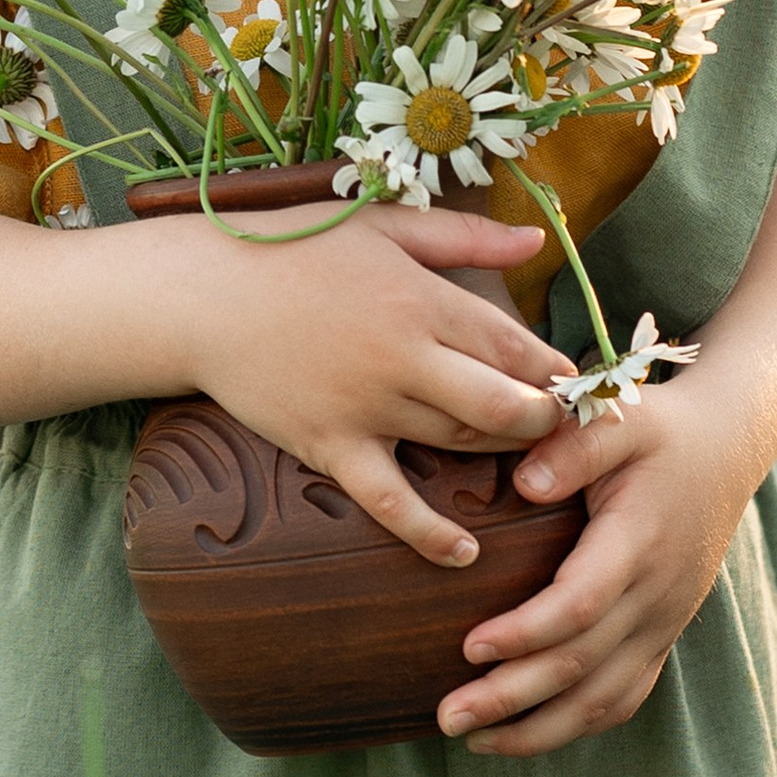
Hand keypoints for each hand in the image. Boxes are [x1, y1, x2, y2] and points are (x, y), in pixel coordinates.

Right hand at [146, 199, 571, 566]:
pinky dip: (431, 532)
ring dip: (504, 458)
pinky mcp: (330, 446)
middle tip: (559, 427)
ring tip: (528, 462)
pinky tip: (465, 551)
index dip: (555, 370)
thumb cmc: (293, 250)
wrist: (202, 296)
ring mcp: (367, 406)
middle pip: (504, 405)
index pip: (516, 344)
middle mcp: (404, 356)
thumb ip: (464, 236)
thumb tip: (535, 240)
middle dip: (546, 421)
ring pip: (460, 446)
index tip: (573, 383)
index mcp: (422, 298)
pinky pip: (390, 501)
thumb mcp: (383, 225)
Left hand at [436, 376, 760, 753]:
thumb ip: (573, 444)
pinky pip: (623, 698)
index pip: (581, 605)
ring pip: (603, 698)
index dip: (525, 634)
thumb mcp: (619, 414)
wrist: (725, 449)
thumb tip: (524, 483)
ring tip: (472, 739)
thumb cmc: (658, 430)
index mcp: (639, 541)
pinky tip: (524, 735)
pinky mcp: (662, 636)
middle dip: (511, 698)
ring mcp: (663, 622)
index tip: (467, 648)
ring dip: (538, 729)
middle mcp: (656, 594)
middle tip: (447, 716)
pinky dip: (575, 725)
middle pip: (582, 665)